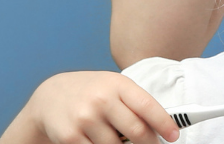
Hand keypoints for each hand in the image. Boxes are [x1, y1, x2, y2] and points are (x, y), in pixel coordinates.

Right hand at [1, 70, 176, 143]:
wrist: (49, 96)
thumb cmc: (91, 92)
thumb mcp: (113, 87)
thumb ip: (134, 103)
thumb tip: (160, 127)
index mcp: (117, 84)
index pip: (147, 106)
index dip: (164, 123)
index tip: (174, 136)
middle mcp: (101, 100)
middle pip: (136, 131)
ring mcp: (85, 119)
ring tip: (122, 142)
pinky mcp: (70, 137)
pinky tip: (102, 143)